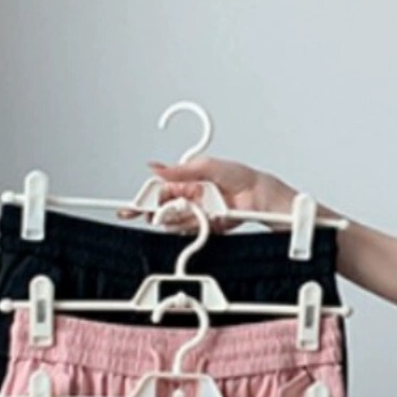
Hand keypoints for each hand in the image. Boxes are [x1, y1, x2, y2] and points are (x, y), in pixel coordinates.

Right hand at [119, 155, 294, 232]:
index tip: (135, 205)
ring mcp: (199, 213)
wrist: (262, 197)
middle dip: (154, 212)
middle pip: (164, 207)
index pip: (160, 190)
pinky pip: (193, 231)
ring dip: (174, 220)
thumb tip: (156, 167)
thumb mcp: (207, 166)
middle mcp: (192, 197)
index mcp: (188, 180)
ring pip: (177, 221)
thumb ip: (181, 170)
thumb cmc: (240, 176)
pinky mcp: (209, 226)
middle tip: (146, 215)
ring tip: (179, 213)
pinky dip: (189, 228)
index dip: (146, 198)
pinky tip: (193, 222)